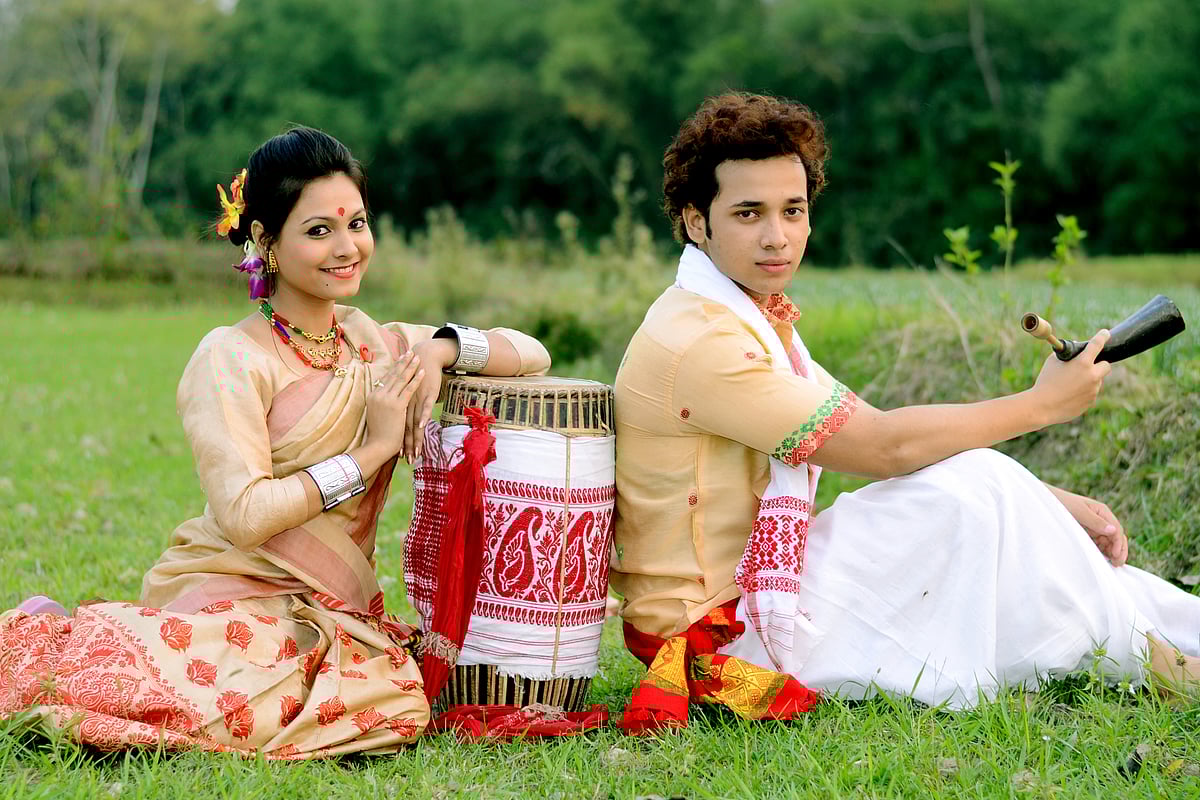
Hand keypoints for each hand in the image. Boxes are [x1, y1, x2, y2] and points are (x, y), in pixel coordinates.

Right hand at [364, 351, 423, 456]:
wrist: (377, 445)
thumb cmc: (378, 433)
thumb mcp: (376, 415)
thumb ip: (381, 404)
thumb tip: (386, 399)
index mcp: (372, 396)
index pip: (385, 378)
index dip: (394, 367)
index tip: (400, 358)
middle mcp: (378, 395)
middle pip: (393, 375)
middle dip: (403, 363)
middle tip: (410, 352)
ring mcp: (387, 400)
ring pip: (401, 379)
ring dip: (410, 367)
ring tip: (418, 358)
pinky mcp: (397, 406)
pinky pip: (408, 389)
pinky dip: (416, 380)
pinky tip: (422, 372)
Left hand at [404, 338, 456, 462]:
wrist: (424, 358)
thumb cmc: (417, 375)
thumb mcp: (409, 392)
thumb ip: (406, 405)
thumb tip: (407, 419)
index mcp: (400, 403)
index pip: (398, 426)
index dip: (398, 440)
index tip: (397, 455)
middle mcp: (406, 403)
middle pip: (405, 427)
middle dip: (406, 445)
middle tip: (407, 460)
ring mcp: (416, 399)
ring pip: (414, 422)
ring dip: (415, 438)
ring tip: (415, 453)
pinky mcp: (427, 395)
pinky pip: (424, 407)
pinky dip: (422, 417)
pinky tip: (421, 426)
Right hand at [1030, 329, 1111, 425]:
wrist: (1041, 406)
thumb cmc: (1045, 381)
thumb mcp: (1052, 362)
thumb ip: (1068, 354)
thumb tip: (1077, 348)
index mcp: (1083, 362)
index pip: (1097, 344)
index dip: (1102, 336)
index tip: (1105, 333)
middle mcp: (1092, 375)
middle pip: (1106, 365)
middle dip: (1098, 364)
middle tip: (1087, 366)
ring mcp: (1093, 390)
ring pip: (1096, 381)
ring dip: (1087, 380)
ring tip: (1068, 385)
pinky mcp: (1091, 401)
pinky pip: (1090, 393)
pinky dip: (1082, 392)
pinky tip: (1069, 395)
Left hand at [1046, 484, 1128, 566]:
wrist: (1045, 501)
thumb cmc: (1062, 503)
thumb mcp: (1079, 512)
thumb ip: (1095, 521)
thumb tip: (1113, 531)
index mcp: (1102, 512)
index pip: (1117, 529)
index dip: (1119, 544)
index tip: (1115, 556)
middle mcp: (1101, 519)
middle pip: (1115, 537)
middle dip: (1119, 550)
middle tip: (1117, 564)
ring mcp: (1094, 526)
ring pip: (1108, 541)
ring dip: (1111, 552)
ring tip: (1111, 564)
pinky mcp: (1087, 532)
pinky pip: (1099, 543)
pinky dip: (1102, 551)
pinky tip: (1102, 558)